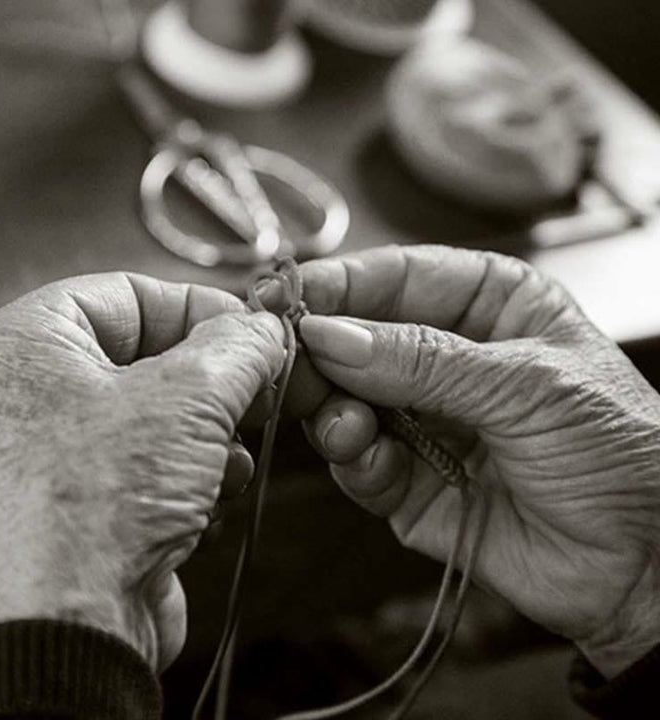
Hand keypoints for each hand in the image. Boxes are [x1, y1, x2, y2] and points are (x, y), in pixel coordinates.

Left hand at [0, 273, 284, 670]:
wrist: (80, 626)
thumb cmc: (100, 505)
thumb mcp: (190, 398)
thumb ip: (239, 345)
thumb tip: (266, 329)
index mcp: (29, 342)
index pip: (129, 291)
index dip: (200, 306)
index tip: (252, 327)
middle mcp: (35, 390)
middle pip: (151, 353)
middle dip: (214, 380)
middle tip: (261, 385)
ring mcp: (62, 446)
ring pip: (164, 408)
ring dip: (212, 432)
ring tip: (226, 454)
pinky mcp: (93, 493)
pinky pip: (157, 454)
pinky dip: (195, 469)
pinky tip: (211, 492)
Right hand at [297, 245, 659, 677]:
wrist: (644, 565)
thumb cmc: (620, 451)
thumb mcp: (525, 385)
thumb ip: (421, 359)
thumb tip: (331, 334)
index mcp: (486, 305)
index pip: (395, 278)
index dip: (337, 284)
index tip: (284, 296)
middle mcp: (446, 357)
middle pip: (356, 339)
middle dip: (323, 354)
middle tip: (291, 363)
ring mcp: (423, 419)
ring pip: (345, 400)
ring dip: (335, 412)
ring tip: (348, 426)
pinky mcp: (408, 479)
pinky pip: (358, 461)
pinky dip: (356, 461)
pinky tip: (373, 461)